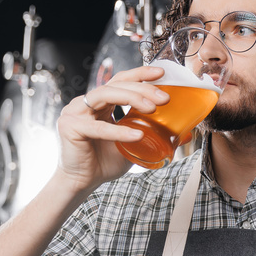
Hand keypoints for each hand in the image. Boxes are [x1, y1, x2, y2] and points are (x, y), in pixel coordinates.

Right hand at [54, 65, 169, 193]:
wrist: (83, 182)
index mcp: (100, 103)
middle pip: (116, 85)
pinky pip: (98, 127)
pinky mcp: (70, 127)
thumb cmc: (105, 163)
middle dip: (142, 88)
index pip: (120, 81)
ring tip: (153, 108)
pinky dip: (119, 131)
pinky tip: (137, 135)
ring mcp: (75, 112)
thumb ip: (154, 136)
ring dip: (132, 98)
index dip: (140, 74)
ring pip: (105, 95)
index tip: (162, 73)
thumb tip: (185, 134)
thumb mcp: (135, 145)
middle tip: (165, 98)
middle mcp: (85, 103)